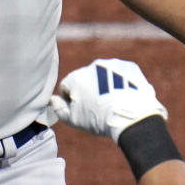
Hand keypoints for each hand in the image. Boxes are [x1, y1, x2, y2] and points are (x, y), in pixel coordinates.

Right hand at [47, 59, 166, 142]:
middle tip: (99, 109)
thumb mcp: (74, 120)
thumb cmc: (100, 120)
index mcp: (76, 77)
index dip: (71, 101)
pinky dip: (121, 84)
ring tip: (114, 103)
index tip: (81, 111)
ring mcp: (112, 65)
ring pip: (105, 76)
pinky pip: (121, 75)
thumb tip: (53, 99)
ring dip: (106, 86)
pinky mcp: (129, 67)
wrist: (132, 116)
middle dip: (89, 91)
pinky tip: (125, 97)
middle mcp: (93, 66)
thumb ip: (59, 109)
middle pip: (86, 79)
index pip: (67, 87)